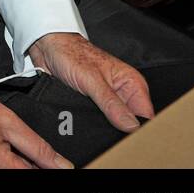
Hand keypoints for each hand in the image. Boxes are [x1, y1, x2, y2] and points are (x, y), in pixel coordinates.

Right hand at [0, 66, 73, 168]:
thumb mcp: (8, 121)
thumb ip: (38, 146)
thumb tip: (62, 165)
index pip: (36, 175)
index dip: (48, 167)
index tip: (51, 162)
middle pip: (20, 175)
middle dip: (27, 164)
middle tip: (18, 145)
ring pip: (5, 174)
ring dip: (11, 164)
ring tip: (1, 144)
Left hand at [27, 32, 152, 131]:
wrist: (47, 48)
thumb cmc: (71, 54)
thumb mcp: (93, 80)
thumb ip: (112, 104)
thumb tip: (131, 126)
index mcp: (132, 84)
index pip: (146, 116)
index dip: (140, 131)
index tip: (130, 142)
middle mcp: (123, 94)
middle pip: (131, 123)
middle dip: (122, 133)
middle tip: (113, 143)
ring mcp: (108, 101)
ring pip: (114, 124)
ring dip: (105, 131)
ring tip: (97, 137)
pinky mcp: (93, 105)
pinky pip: (97, 121)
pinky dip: (93, 126)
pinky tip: (87, 132)